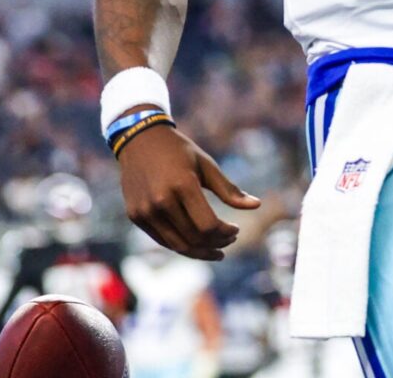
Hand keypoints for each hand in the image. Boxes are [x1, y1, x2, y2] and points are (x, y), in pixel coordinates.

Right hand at [120, 123, 260, 260]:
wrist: (139, 140)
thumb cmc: (179, 150)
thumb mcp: (206, 165)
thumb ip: (229, 190)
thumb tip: (256, 205)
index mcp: (182, 185)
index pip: (208, 225)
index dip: (226, 233)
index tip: (236, 229)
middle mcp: (161, 201)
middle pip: (195, 238)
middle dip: (217, 243)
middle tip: (229, 239)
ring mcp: (145, 211)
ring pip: (178, 245)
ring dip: (201, 252)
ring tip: (217, 250)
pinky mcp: (136, 216)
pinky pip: (163, 240)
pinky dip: (182, 245)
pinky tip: (197, 243)